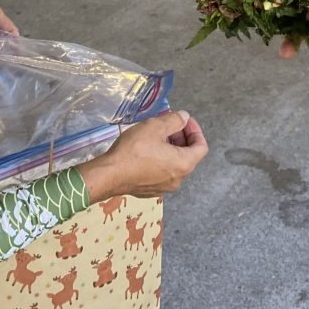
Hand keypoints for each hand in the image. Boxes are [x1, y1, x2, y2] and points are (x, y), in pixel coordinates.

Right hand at [77, 110, 207, 203]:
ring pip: (174, 165)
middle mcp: (177, 180)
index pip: (201, 147)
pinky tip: (147, 151)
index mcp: (184, 165)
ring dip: (170, 149)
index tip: (185, 120)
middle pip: (188, 156)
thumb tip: (184, 117)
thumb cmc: (134, 150)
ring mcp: (163, 188)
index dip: (195, 130)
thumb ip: (174, 120)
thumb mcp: (156, 127)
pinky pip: (161, 173)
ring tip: (157, 135)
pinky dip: (160, 160)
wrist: (108, 175)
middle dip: (181, 138)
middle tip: (169, 125)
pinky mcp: (149, 191)